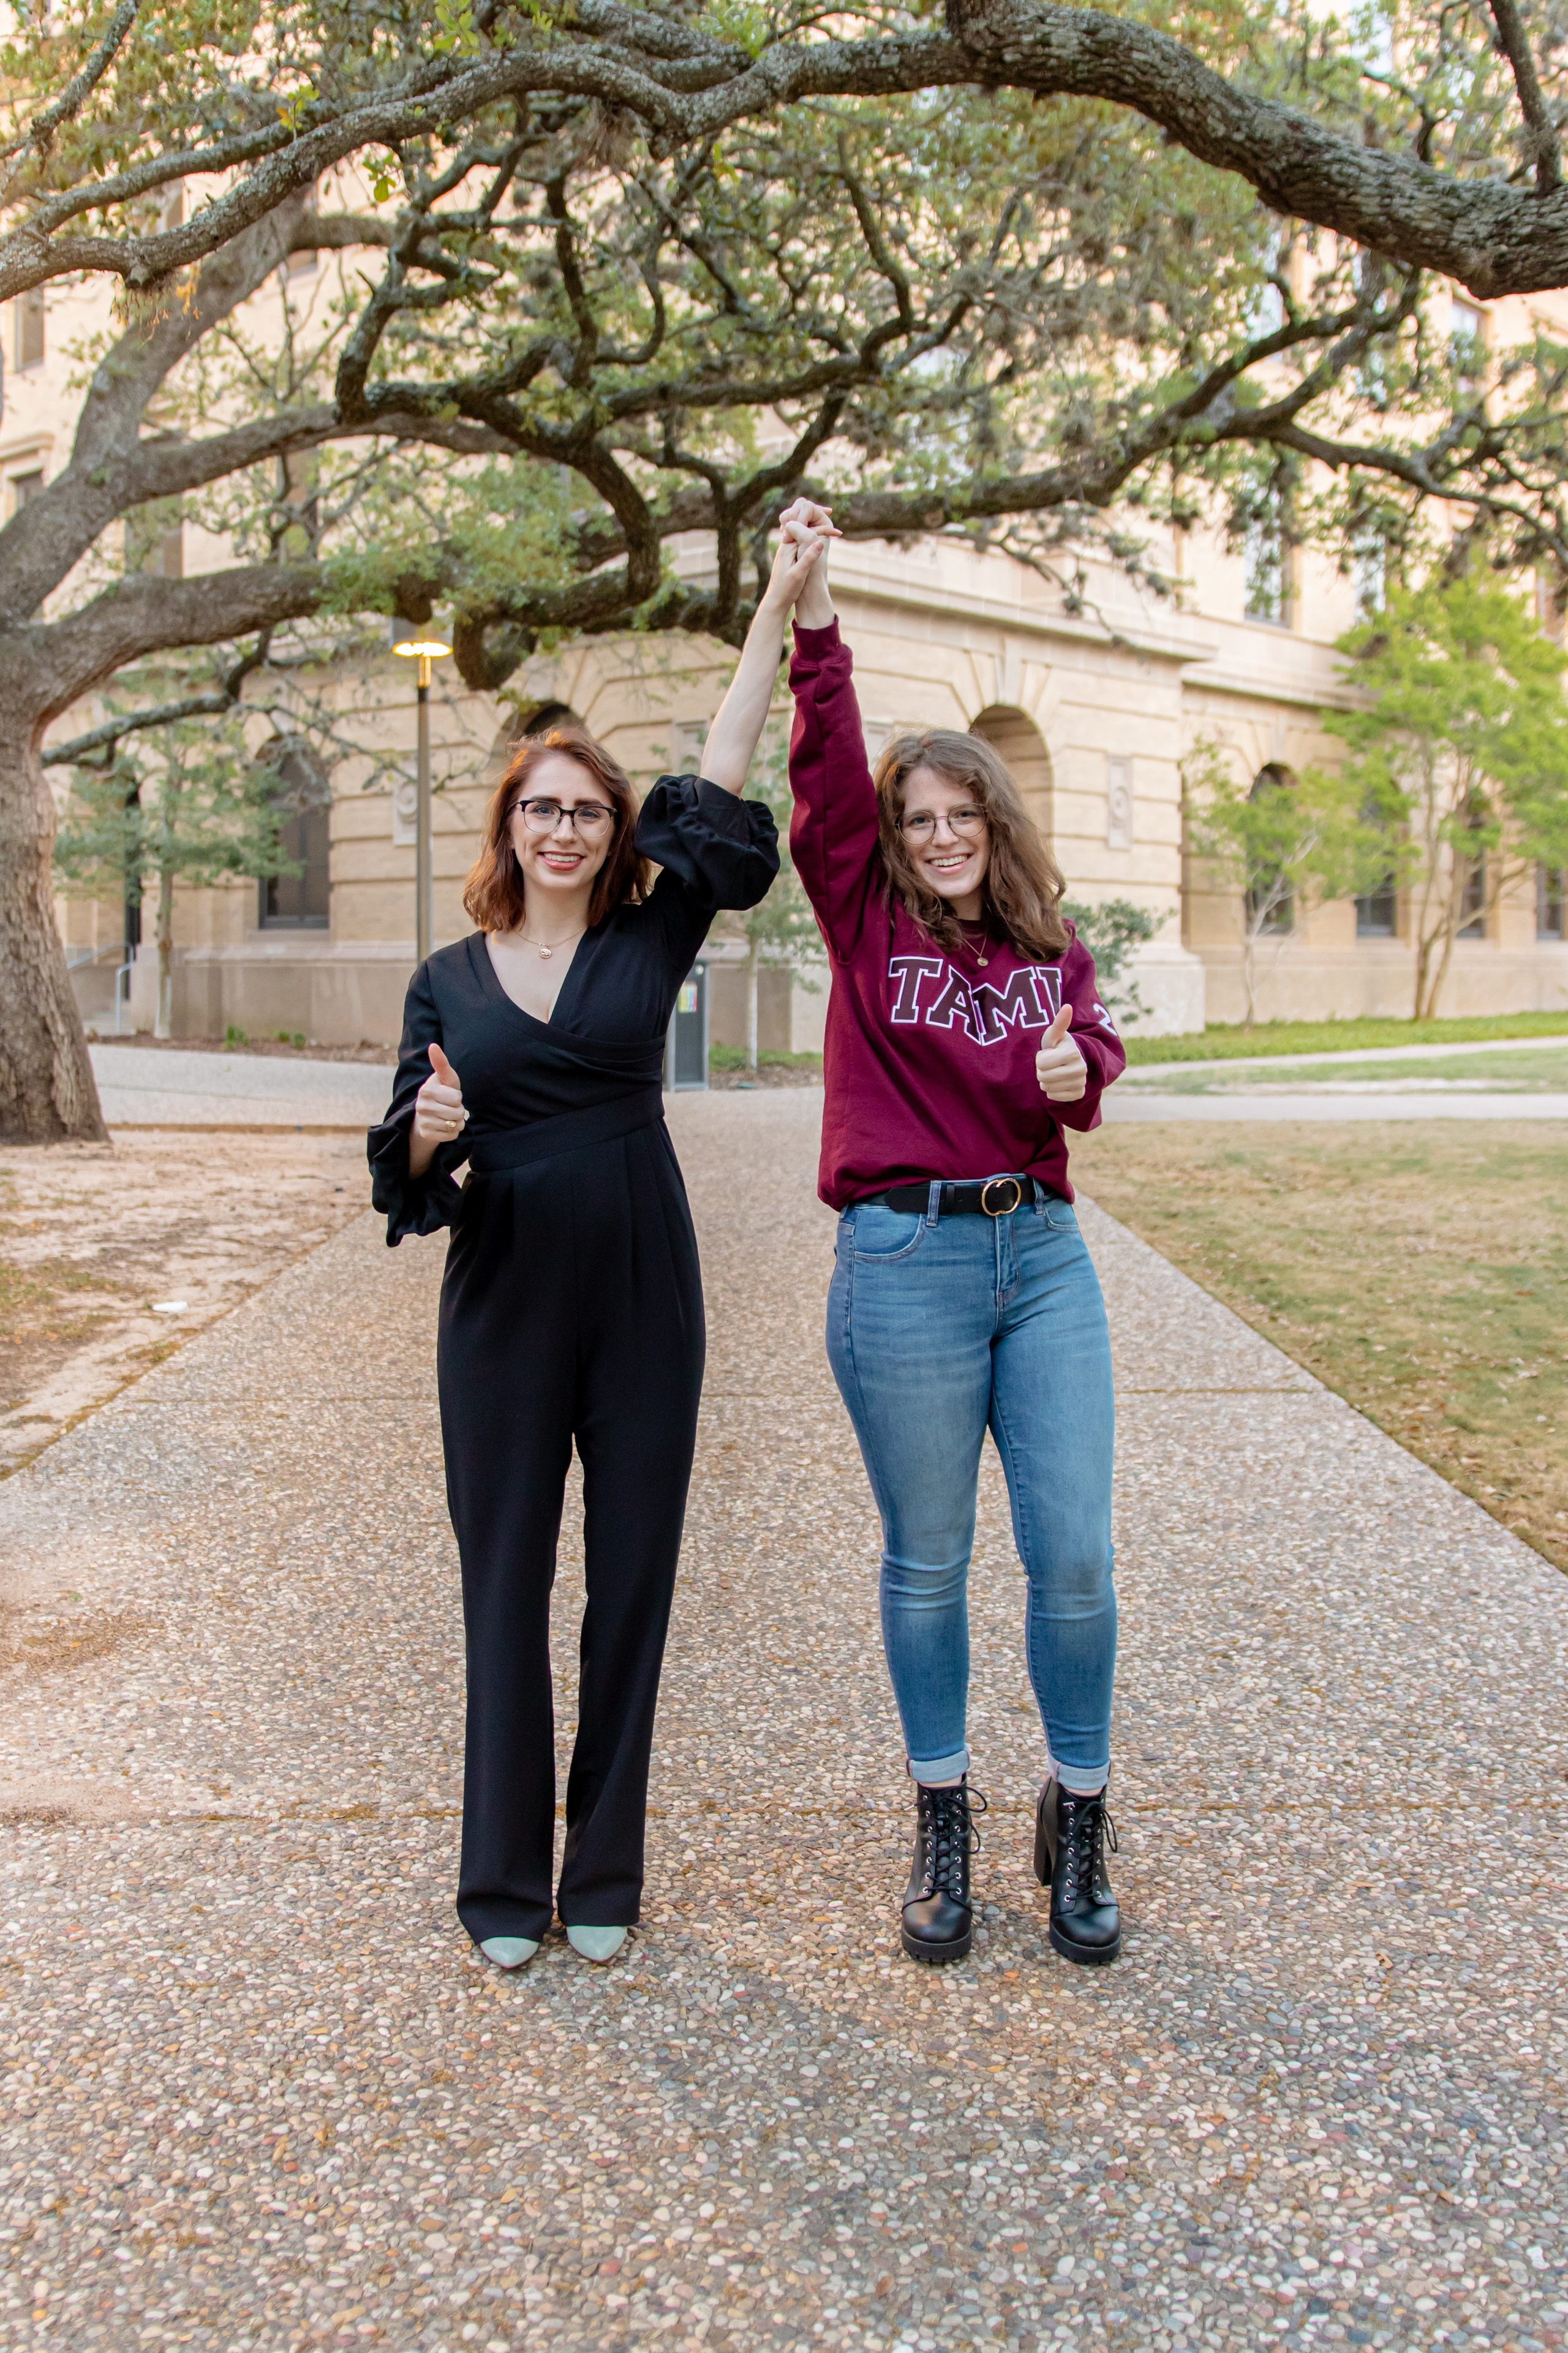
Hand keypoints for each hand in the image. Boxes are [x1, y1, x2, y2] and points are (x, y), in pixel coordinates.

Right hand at [413, 1041, 468, 1147]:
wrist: (427, 1114)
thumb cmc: (441, 1092)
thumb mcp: (445, 1078)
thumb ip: (441, 1063)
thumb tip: (433, 1045)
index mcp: (426, 1090)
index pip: (457, 1098)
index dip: (457, 1097)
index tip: (448, 1095)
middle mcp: (421, 1106)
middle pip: (458, 1113)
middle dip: (459, 1111)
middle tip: (449, 1107)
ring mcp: (423, 1122)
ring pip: (455, 1125)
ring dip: (457, 1122)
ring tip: (447, 1116)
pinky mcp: (426, 1135)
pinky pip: (451, 1136)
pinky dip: (452, 1132)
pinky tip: (444, 1126)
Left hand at [774, 499, 837, 629]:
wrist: (774, 602)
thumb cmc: (786, 590)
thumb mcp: (799, 575)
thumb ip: (809, 558)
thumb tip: (820, 542)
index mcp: (788, 547)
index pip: (806, 529)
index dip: (822, 528)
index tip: (837, 532)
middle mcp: (785, 545)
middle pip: (801, 525)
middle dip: (815, 518)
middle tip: (829, 511)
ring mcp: (786, 550)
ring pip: (800, 531)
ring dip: (812, 525)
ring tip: (825, 521)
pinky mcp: (787, 556)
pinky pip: (799, 540)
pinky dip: (808, 535)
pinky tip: (814, 537)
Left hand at [1035, 1003, 1086, 1101]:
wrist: (1068, 1061)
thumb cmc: (1056, 1045)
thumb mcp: (1053, 1034)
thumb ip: (1059, 1023)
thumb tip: (1067, 1007)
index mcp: (1073, 1052)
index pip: (1041, 1063)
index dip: (1040, 1058)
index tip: (1048, 1053)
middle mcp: (1081, 1068)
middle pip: (1043, 1077)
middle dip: (1041, 1070)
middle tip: (1049, 1064)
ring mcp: (1081, 1082)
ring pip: (1047, 1088)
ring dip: (1045, 1081)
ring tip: (1053, 1071)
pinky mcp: (1078, 1093)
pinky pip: (1054, 1097)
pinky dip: (1052, 1091)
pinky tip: (1058, 1082)